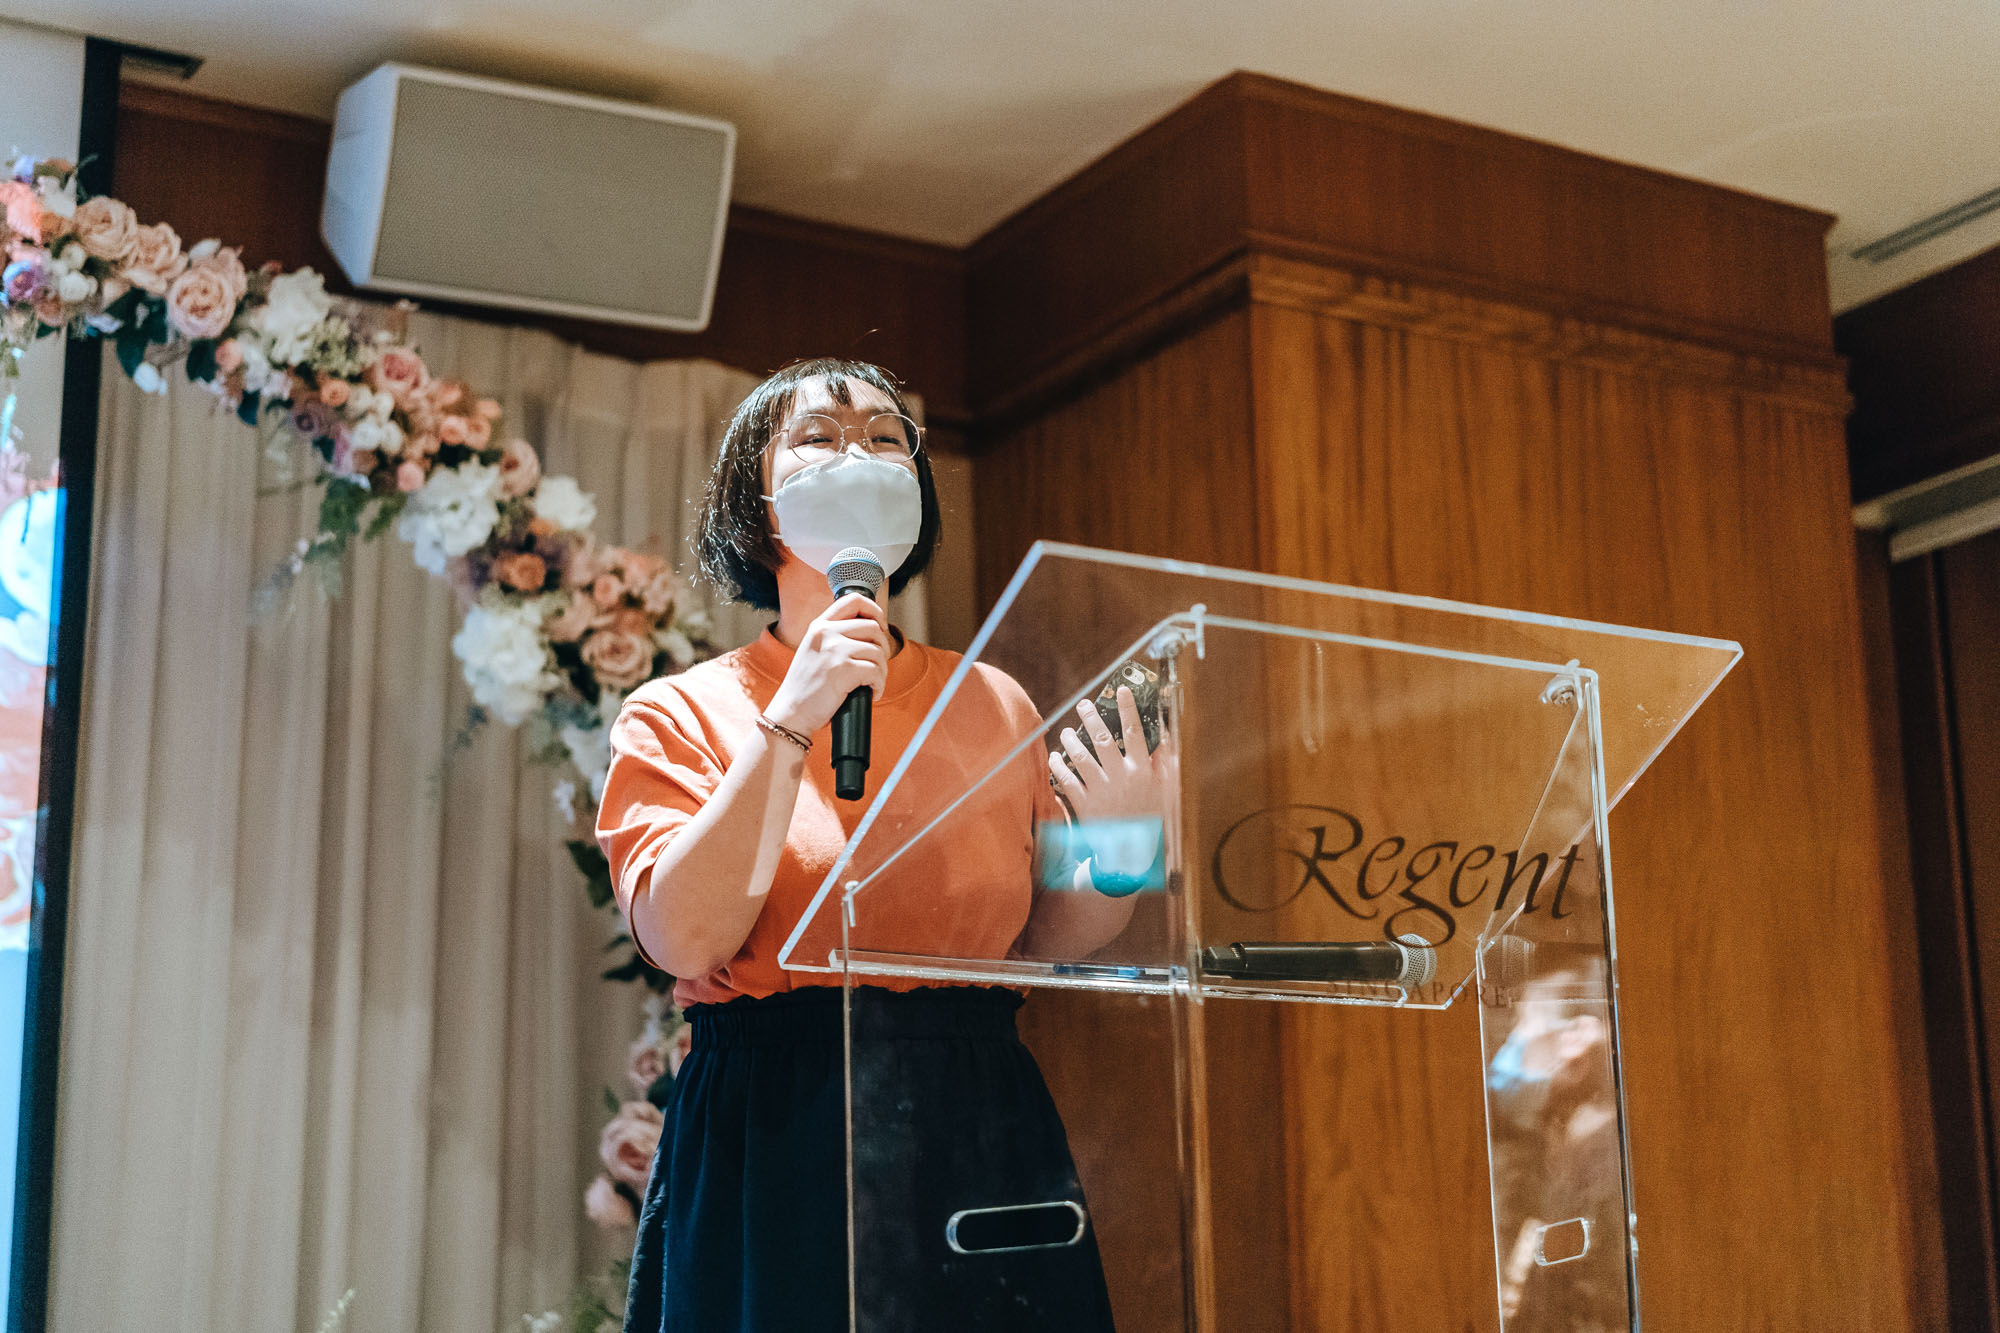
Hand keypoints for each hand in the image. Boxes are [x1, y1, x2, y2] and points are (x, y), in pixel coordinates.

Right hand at [764, 592, 890, 735]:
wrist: (791, 713)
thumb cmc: (806, 687)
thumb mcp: (815, 650)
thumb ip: (835, 637)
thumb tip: (874, 632)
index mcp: (819, 625)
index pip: (854, 600)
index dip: (875, 610)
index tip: (880, 628)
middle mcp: (826, 632)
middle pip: (874, 627)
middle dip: (883, 648)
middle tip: (876, 667)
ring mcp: (834, 649)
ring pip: (878, 651)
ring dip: (882, 671)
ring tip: (872, 683)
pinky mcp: (843, 669)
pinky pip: (876, 672)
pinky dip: (879, 686)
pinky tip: (870, 693)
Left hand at [1047, 686, 1174, 874]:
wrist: (1130, 857)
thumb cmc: (1149, 823)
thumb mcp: (1165, 793)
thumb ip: (1164, 766)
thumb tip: (1164, 740)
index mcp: (1143, 772)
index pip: (1136, 732)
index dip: (1129, 708)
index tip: (1122, 690)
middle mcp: (1122, 777)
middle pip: (1103, 738)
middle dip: (1092, 717)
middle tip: (1083, 704)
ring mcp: (1102, 791)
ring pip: (1081, 757)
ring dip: (1072, 740)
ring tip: (1067, 731)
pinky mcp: (1085, 805)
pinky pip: (1067, 780)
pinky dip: (1059, 767)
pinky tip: (1055, 758)